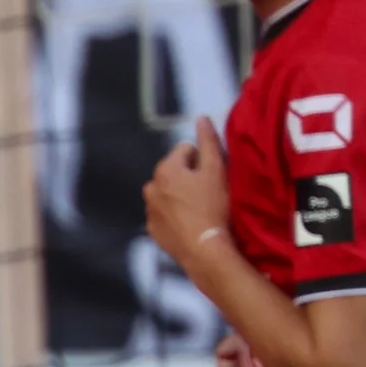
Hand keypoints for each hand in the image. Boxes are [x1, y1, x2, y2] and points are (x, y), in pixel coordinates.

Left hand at [146, 117, 234, 282]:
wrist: (203, 248)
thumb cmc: (212, 206)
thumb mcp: (216, 170)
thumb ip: (208, 142)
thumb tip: (201, 117)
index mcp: (165, 169)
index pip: (185, 150)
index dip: (202, 160)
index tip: (212, 175)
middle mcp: (150, 186)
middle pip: (174, 172)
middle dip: (189, 177)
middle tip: (207, 192)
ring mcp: (149, 209)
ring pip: (168, 193)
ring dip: (181, 195)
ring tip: (200, 208)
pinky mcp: (152, 229)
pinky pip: (164, 213)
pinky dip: (175, 214)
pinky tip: (190, 222)